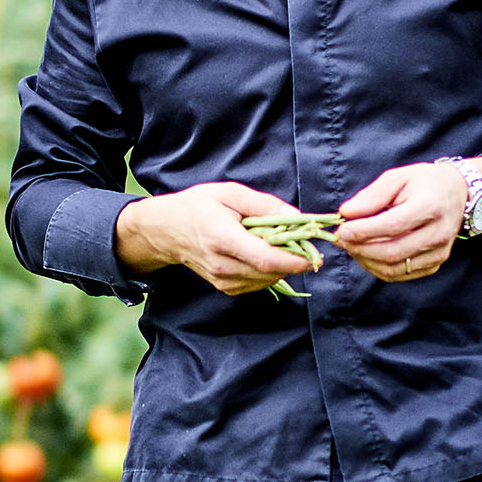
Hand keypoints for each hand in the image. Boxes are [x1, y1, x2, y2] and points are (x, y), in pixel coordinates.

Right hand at [115, 181, 318, 295]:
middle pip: (271, 272)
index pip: (267, 259)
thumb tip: (297, 216)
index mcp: (223, 239)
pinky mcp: (225, 288)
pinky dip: (269, 272)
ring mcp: (223, 281)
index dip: (296, 260)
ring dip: (283, 267)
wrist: (166, 230)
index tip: (315, 253)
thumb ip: (264, 205)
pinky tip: (266, 255)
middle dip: (294, 261)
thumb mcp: (230, 193)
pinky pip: (258, 284)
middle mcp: (222, 265)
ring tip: (285, 245)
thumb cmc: (197, 206)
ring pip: (267, 281)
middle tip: (306, 244)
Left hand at [335, 160, 467, 282]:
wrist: (458, 193)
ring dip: (366, 261)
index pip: (393, 225)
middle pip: (392, 252)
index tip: (342, 230)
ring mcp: (439, 252)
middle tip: (341, 240)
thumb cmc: (423, 182)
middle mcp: (439, 232)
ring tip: (352, 246)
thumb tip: (346, 213)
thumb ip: (371, 196)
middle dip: (361, 249)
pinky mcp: (435, 264)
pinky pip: (400, 274)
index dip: (364, 231)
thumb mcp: (397, 177)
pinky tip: (367, 254)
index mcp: (430, 206)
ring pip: (394, 268)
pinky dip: (378, 268)